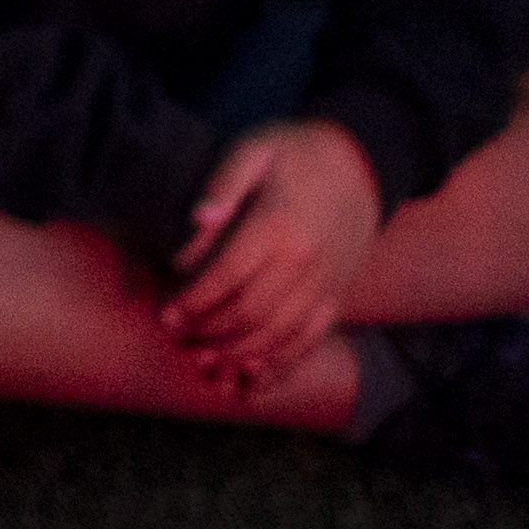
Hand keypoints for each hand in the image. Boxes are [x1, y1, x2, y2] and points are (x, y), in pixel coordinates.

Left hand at [165, 119, 382, 395]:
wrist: (362, 162)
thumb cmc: (298, 153)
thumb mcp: (255, 149)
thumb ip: (223, 183)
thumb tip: (197, 219)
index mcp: (278, 226)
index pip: (228, 277)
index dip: (194, 302)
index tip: (167, 315)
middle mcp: (306, 261)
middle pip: (252, 313)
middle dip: (212, 333)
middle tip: (180, 340)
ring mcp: (327, 282)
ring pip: (281, 335)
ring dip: (243, 356)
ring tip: (209, 366)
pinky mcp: (338, 294)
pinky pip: (312, 339)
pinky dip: (284, 364)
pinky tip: (257, 379)